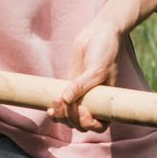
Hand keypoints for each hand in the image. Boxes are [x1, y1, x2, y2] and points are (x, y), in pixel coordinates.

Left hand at [50, 15, 127, 130]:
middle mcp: (94, 102)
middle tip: (64, 102)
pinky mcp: (69, 87)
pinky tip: (50, 107)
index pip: (100, 125)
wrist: (98, 33)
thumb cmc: (105, 50)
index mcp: (107, 101)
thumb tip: (65, 99)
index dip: (90, 124)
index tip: (83, 111)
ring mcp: (81, 96)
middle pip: (81, 123)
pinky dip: (55, 110)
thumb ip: (82, 85)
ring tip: (55, 102)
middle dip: (71, 118)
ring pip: (69, 118)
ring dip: (61, 116)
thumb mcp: (97, 68)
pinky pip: (62, 106)